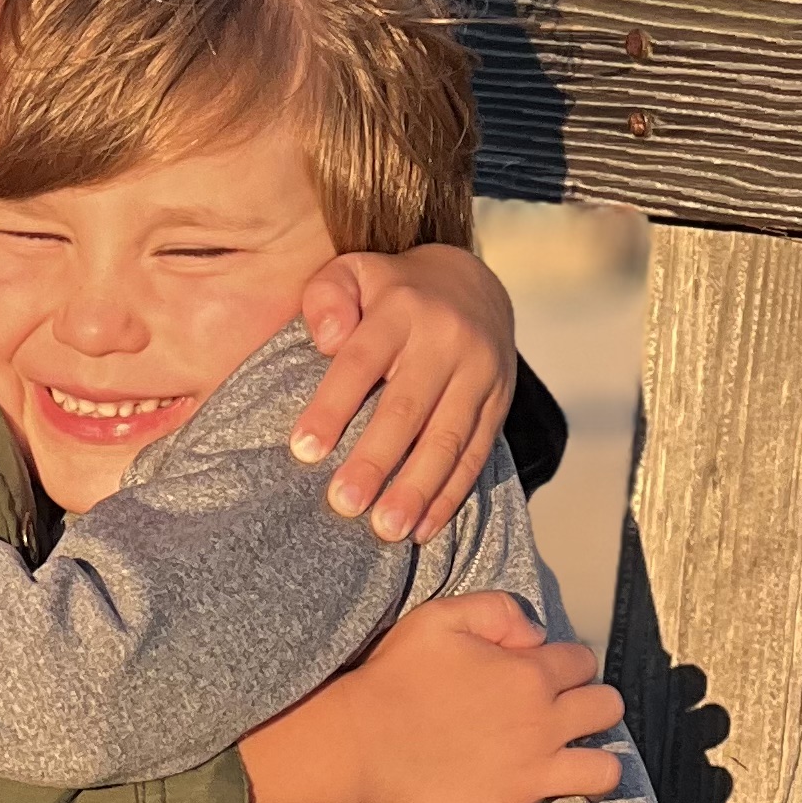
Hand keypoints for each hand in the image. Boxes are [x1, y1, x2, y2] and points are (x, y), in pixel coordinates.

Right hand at [238, 594, 624, 802]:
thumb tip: (537, 634)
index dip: (567, 667)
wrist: (354, 743)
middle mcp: (542, 726)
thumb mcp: (440, 617)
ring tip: (582, 773)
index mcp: (530, 675)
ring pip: (603, 773)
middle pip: (606, 710)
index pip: (581, 663)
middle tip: (566, 720)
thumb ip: (499, 611)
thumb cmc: (390, 679)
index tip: (546, 677)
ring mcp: (529, 779)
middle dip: (593, 710)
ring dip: (598, 770)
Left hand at [291, 245, 518, 544]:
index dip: (332, 407)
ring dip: (417, 488)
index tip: (303, 451)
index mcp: (402, 310)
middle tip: (344, 504)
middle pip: (408, 407)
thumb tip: (328, 339)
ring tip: (386, 529)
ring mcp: (480, 373)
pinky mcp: (499, 402)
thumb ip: (327, 297)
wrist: (472, 285)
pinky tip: (422, 529)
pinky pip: (476, 454)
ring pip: (448, 438)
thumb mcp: (353, 273)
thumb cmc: (389, 293)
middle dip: (376, 460)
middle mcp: (447, 340)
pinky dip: (450, 495)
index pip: (361, 361)